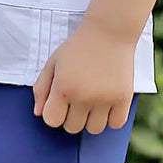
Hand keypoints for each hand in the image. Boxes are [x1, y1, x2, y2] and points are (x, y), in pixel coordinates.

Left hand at [33, 15, 135, 133]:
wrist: (107, 33)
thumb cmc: (76, 48)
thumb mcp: (52, 63)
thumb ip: (41, 88)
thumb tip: (39, 114)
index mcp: (63, 88)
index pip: (52, 120)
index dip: (53, 113)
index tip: (58, 101)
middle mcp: (83, 97)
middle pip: (72, 127)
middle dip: (70, 116)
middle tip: (75, 98)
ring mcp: (105, 100)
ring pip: (94, 129)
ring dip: (90, 119)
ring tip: (91, 101)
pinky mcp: (124, 99)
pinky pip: (115, 124)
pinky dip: (110, 118)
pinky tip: (106, 103)